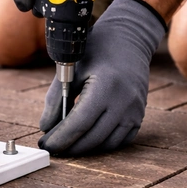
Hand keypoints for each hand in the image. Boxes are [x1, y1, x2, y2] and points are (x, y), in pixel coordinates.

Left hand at [38, 0, 165, 155]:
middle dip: (70, 147)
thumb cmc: (97, 49)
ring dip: (86, 148)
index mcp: (106, 86)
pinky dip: (103, 143)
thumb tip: (46, 127)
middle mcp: (124, 102)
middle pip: (93, 138)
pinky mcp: (139, 115)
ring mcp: (135, 111)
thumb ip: (56, 98)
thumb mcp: (71, 68)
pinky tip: (88, 137)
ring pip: (107, 144)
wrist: (130, 39)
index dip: (61, 138)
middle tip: (53, 147)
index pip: (80, 123)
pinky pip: (120, 141)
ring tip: (69, 142)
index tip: (46, 144)